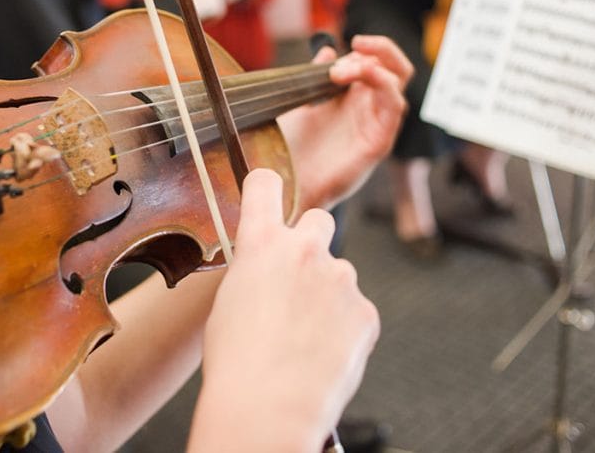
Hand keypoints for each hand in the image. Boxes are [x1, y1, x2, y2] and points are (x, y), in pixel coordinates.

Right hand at [190, 170, 379, 452]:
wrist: (267, 408)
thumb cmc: (238, 364)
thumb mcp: (228, 303)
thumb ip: (254, 272)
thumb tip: (268, 274)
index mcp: (262, 244)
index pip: (266, 186)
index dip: (266, 186)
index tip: (268, 189)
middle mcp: (305, 250)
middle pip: (318, 220)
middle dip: (310, 241)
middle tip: (296, 279)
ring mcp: (341, 279)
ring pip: (338, 275)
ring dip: (326, 297)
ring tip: (304, 339)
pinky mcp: (366, 312)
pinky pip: (355, 312)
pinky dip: (343, 329)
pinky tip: (322, 354)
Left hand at [278, 35, 411, 210]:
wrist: (285, 183)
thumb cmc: (290, 148)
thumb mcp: (300, 102)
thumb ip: (315, 75)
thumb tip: (328, 49)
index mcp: (352, 98)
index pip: (376, 62)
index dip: (366, 49)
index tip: (342, 46)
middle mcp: (369, 109)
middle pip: (395, 68)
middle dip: (380, 49)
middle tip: (355, 46)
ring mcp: (376, 125)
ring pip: (397, 82)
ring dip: (374, 66)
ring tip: (341, 72)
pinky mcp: (378, 143)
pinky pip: (395, 107)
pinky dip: (384, 85)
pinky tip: (363, 76)